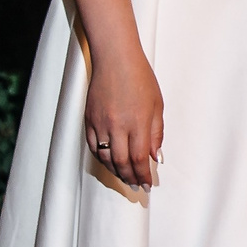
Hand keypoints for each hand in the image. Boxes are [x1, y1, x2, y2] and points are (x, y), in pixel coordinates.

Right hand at [85, 48, 164, 187]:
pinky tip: (110, 163)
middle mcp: (117, 126)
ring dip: (116, 171)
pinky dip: (102, 159)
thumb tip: (156, 157)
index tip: (147, 185)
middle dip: (130, 178)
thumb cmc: (140, 78)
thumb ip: (156, 133)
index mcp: (137, 122)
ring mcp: (100, 124)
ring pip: (105, 158)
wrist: (115, 59)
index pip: (139, 158)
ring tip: (125, 178)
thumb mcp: (157, 105)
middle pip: (121, 162)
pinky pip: (94, 147)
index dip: (143, 175)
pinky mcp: (89, 120)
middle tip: (136, 186)